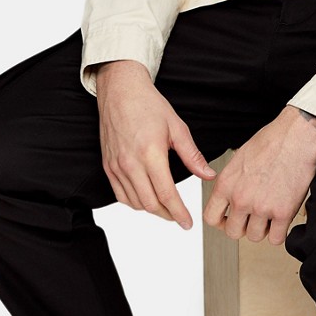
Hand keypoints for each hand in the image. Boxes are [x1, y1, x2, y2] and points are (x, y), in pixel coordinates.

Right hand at [95, 60, 215, 228]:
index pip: (167, 194)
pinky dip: (134, 203)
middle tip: (180, 218)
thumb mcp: (177, 128)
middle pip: (150, 204)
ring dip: (152, 211)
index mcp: (150, 153)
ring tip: (167, 210)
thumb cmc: (148, 105)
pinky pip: (120, 195)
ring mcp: (116, 167)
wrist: (121, 92)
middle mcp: (131, 163)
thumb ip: (192, 155)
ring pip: (134, 203)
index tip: (188, 222)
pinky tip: (146, 199)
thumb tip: (208, 175)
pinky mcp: (108, 166)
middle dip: (168, 215)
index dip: (179, 212)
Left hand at [203, 106, 315, 245]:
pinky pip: (277, 238)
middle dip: (244, 227)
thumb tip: (231, 193)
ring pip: (255, 237)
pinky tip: (282, 220)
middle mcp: (241, 198)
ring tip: (270, 215)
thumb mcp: (240, 157)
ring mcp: (262, 207)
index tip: (228, 220)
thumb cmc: (273, 140)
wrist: (297, 136)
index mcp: (227, 183)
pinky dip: (280, 233)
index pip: (211, 217)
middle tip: (253, 218)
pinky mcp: (283, 212)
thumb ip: (232, 180)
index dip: (221, 222)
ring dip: (263, 229)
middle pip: (233, 232)